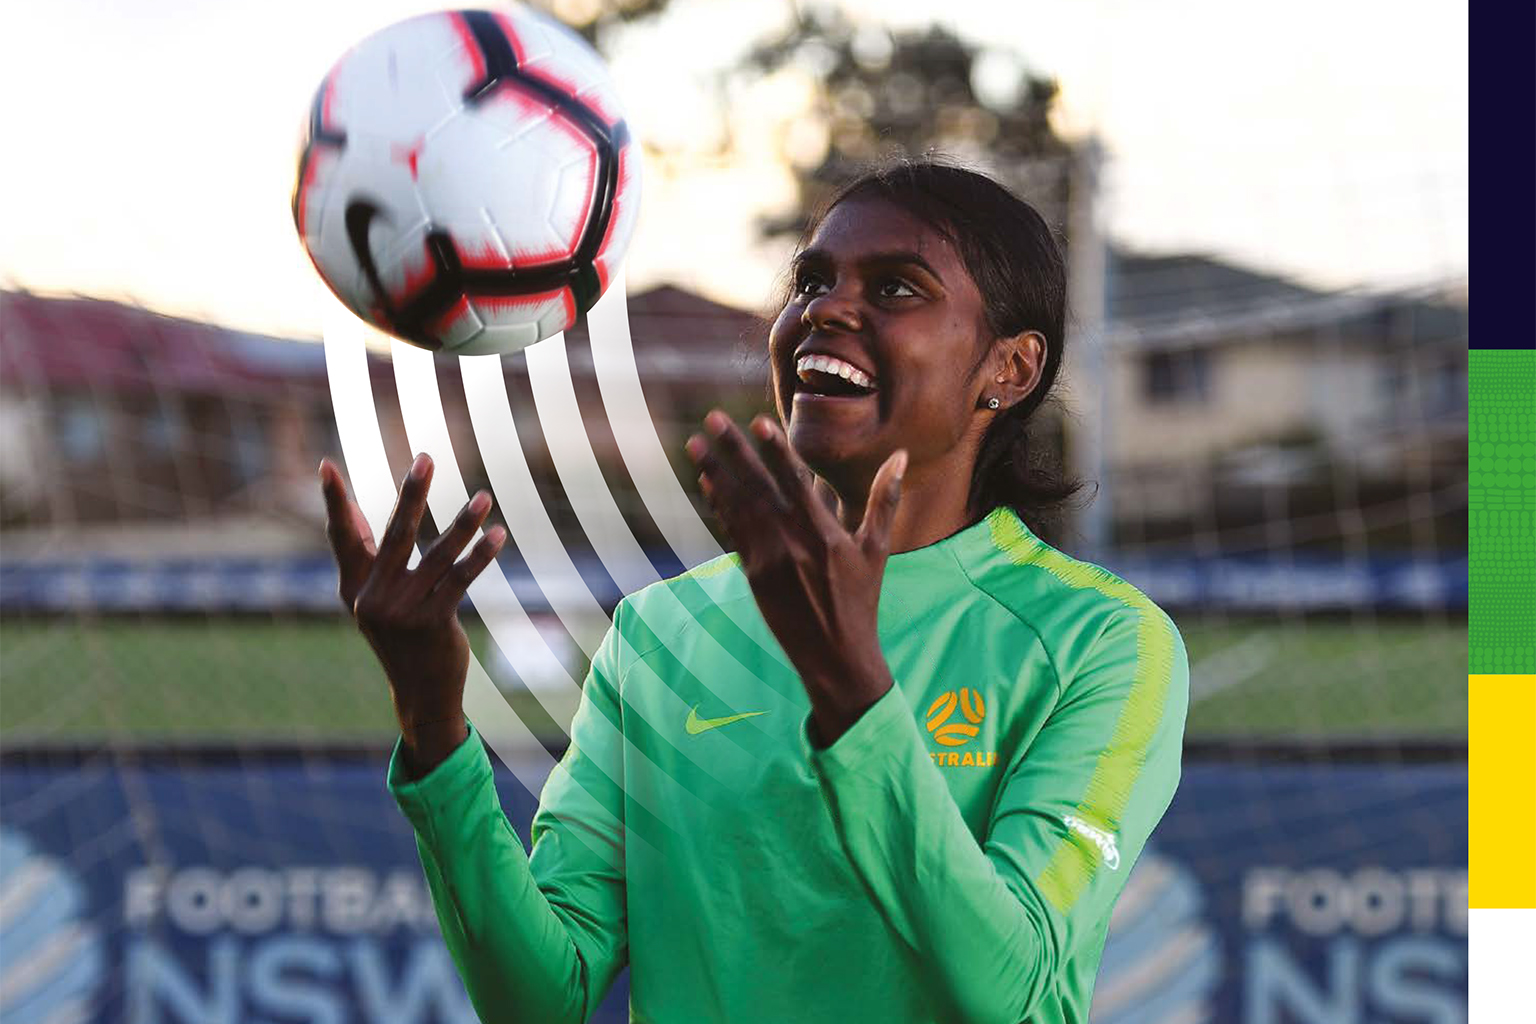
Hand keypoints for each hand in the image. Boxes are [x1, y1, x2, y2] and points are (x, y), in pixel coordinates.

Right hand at [318, 453, 505, 769]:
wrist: (421, 690)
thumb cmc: (400, 633)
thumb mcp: (374, 597)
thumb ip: (364, 555)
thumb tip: (348, 507)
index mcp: (353, 587)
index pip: (342, 536)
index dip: (335, 501)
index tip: (326, 465)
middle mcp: (372, 598)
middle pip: (395, 534)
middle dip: (412, 493)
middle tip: (426, 457)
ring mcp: (402, 612)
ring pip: (438, 555)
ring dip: (465, 523)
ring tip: (485, 496)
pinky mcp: (432, 623)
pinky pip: (461, 579)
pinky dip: (480, 555)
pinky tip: (498, 536)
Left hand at [685, 410, 906, 746]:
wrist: (836, 655)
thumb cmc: (861, 599)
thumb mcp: (877, 548)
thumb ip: (884, 498)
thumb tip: (899, 455)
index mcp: (823, 533)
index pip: (795, 482)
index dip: (775, 451)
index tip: (757, 422)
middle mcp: (792, 543)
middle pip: (757, 487)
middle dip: (733, 450)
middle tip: (712, 418)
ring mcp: (768, 560)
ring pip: (737, 507)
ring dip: (714, 472)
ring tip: (694, 442)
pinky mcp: (754, 576)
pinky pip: (732, 532)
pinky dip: (718, 505)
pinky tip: (706, 482)